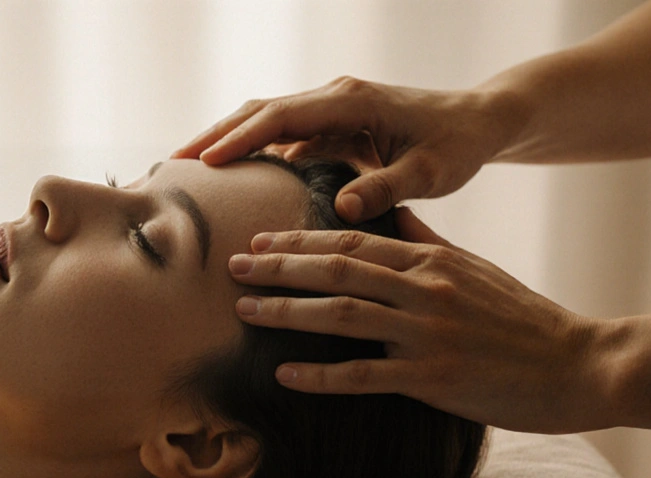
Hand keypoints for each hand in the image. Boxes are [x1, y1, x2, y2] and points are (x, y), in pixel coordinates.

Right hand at [174, 77, 509, 222]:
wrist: (478, 121)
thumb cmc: (457, 145)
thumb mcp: (431, 171)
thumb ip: (388, 187)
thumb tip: (341, 206)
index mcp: (350, 102)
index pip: (280, 116)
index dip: (239, 138)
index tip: (203, 162)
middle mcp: (333, 98)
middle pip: (259, 111)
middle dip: (214, 136)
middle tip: (172, 164)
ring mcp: (329, 111)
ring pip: (265, 122)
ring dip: (227, 142)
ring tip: (186, 172)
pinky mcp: (331, 127)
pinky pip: (281, 137)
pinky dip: (251, 154)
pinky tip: (232, 183)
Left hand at [227, 208, 610, 433]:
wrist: (582, 366)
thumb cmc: (527, 321)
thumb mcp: (478, 270)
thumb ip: (431, 245)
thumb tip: (395, 218)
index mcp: (433, 261)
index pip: (353, 242)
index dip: (300, 241)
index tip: (260, 241)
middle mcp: (426, 290)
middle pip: (337, 271)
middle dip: (279, 267)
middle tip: (233, 267)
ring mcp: (429, 334)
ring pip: (342, 316)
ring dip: (287, 313)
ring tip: (245, 312)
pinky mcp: (435, 380)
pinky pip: (364, 376)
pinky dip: (320, 375)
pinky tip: (285, 375)